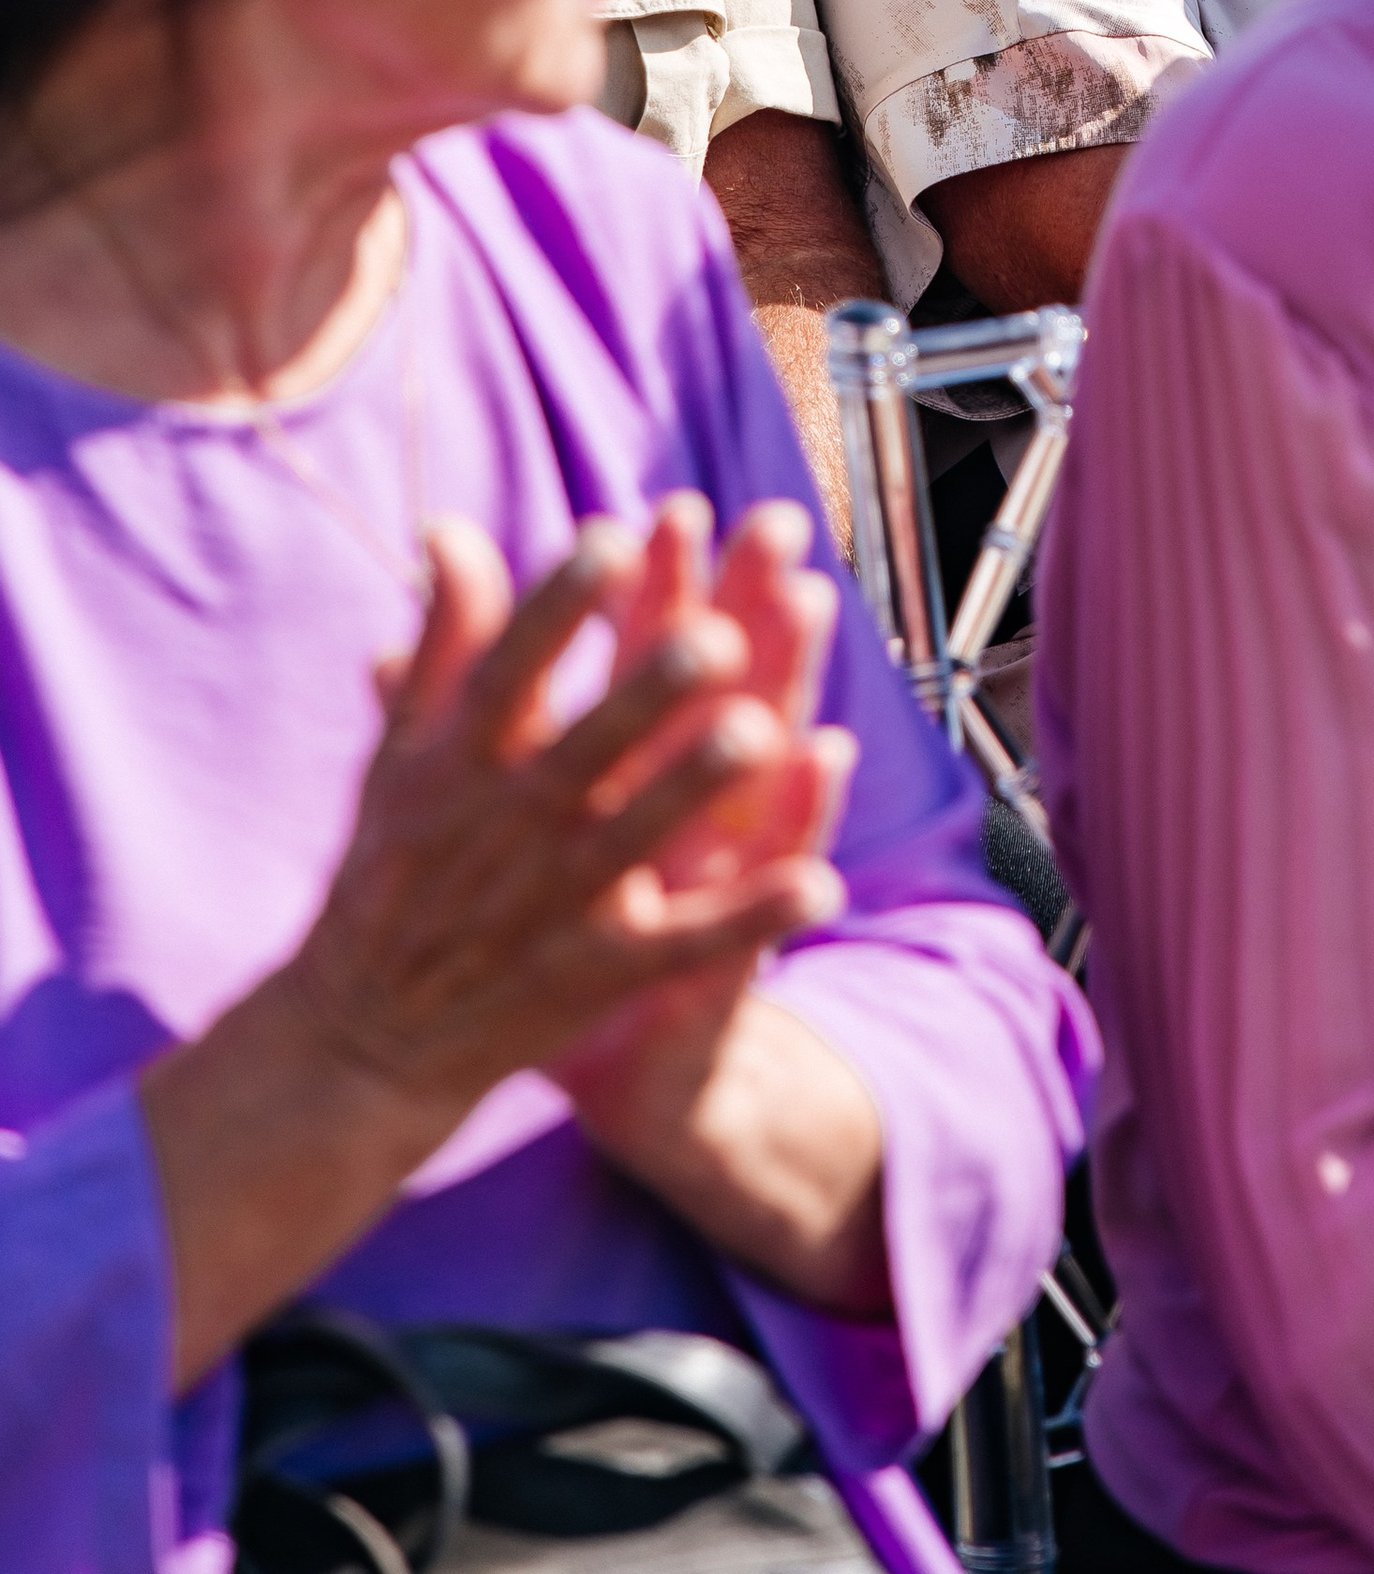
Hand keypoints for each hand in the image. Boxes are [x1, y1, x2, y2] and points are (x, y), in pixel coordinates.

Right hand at [279, 512, 844, 1133]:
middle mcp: (503, 828)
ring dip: (691, 791)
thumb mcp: (398, 758)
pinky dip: (745, 921)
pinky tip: (817, 888)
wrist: (355, 1044)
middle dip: (644, 696)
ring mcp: (550, 905)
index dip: (556, 608)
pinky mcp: (593, 978)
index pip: (505, 674)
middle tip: (716, 635)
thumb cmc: (389, 873)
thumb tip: (451, 529)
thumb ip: (442, 645)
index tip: (613, 537)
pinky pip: (677, 949)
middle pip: (581, 752)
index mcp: (455, 765)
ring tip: (760, 735)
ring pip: (630, 841)